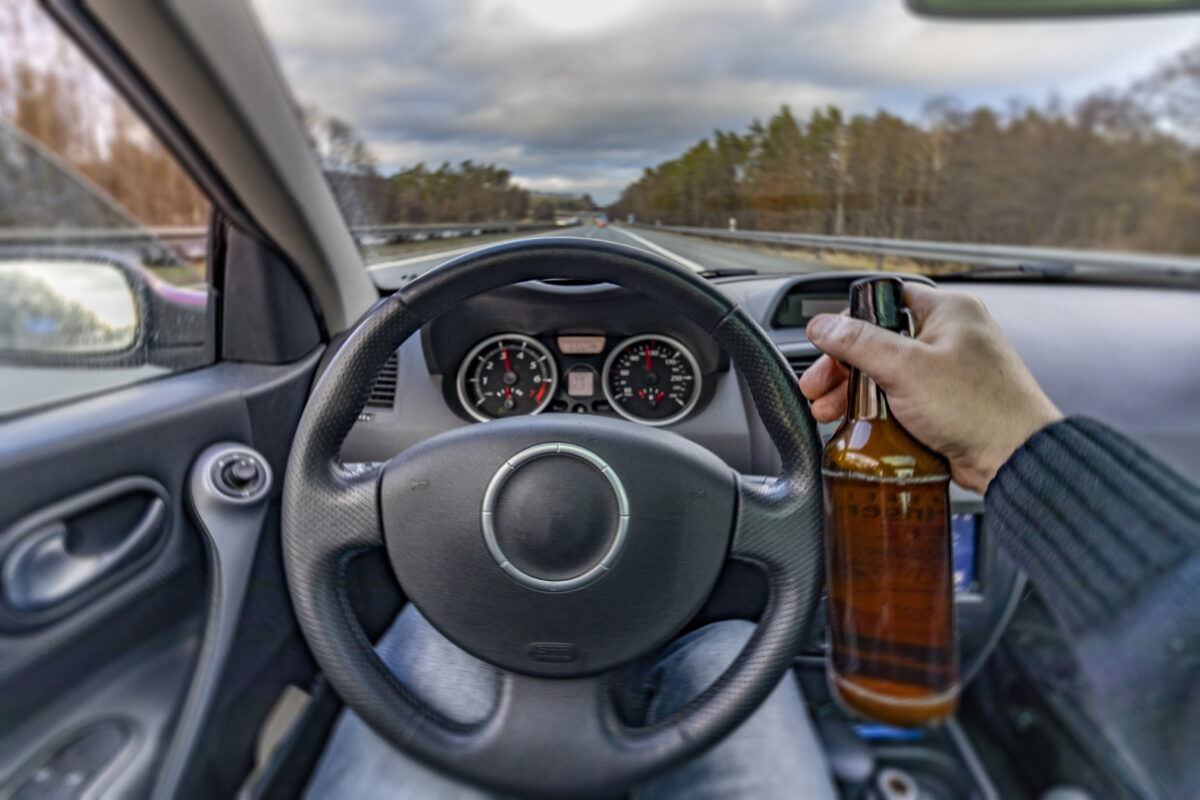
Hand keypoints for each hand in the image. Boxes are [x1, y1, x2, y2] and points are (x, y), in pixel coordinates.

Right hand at [799, 283, 1062, 492]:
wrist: (1017, 459)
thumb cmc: (979, 409)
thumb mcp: (906, 368)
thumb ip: (858, 343)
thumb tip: (822, 326)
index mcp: (948, 311)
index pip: (883, 301)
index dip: (848, 324)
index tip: (823, 347)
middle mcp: (950, 335)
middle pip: (878, 341)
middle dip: (841, 367)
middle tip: (818, 387)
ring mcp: (948, 370)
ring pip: (885, 372)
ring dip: (852, 391)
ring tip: (827, 412)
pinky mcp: (945, 402)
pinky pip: (900, 397)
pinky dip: (875, 409)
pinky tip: (854, 423)